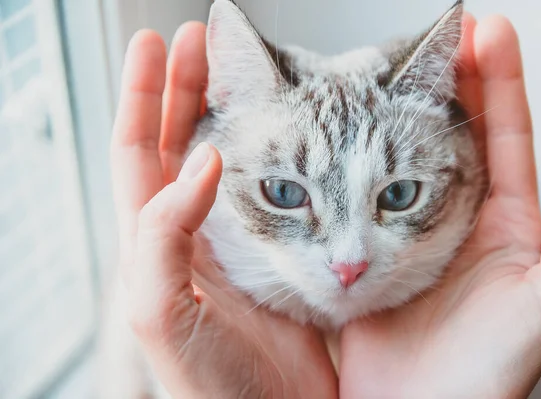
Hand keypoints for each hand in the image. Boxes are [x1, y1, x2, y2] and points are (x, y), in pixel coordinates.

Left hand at [110, 24, 336, 398]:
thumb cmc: (211, 385)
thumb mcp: (164, 315)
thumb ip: (164, 239)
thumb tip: (201, 164)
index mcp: (155, 242)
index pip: (137, 152)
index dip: (141, 96)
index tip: (154, 44)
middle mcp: (192, 232)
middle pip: (179, 142)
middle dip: (185, 87)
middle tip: (202, 39)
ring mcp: (237, 237)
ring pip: (228, 157)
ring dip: (231, 111)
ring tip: (244, 72)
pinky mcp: (279, 248)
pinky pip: (276, 186)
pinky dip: (279, 152)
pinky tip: (289, 133)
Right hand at [340, 15, 540, 398]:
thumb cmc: (485, 374)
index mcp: (506, 227)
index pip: (506, 140)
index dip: (500, 86)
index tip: (488, 33)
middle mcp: (457, 221)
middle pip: (456, 135)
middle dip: (451, 81)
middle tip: (439, 33)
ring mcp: (409, 229)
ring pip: (408, 154)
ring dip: (405, 109)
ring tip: (396, 63)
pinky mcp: (372, 245)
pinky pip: (367, 190)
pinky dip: (361, 153)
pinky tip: (354, 125)